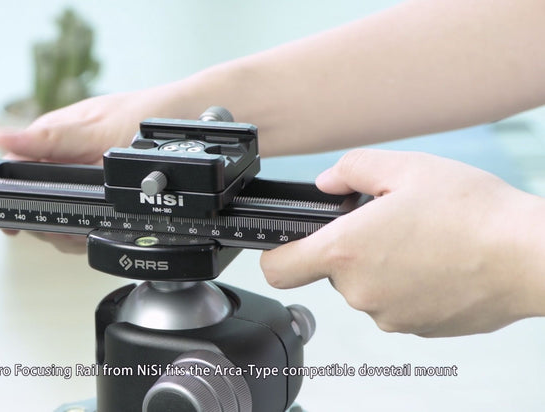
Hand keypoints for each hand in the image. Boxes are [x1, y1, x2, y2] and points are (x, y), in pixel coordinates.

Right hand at [0, 83, 208, 251]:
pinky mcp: (99, 194)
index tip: (12, 224)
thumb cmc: (140, 114)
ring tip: (81, 233)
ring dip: (66, 231)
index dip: (8, 199)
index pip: (13, 170)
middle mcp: (62, 159)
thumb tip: (1, 137)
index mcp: (51, 138)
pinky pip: (82, 221)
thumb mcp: (93, 129)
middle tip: (61, 231)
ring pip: (57, 216)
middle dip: (45, 222)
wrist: (184, 120)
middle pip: (33, 201)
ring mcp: (81, 178)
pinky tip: (96, 231)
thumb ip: (49, 139)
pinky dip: (87, 231)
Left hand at [260, 149, 544, 336]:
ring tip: (421, 241)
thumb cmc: (473, 212)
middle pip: (331, 271)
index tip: (286, 243)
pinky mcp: (418, 328)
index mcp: (345, 252)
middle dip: (351, 248)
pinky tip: (437, 262)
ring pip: (367, 288)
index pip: (277, 268)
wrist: (528, 255)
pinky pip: (396, 303)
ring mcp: (389, 315)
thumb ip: (351, 169)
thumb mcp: (404, 167)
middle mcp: (360, 291)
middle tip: (389, 223)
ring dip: (382, 267)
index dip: (276, 253)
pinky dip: (407, 285)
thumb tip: (327, 182)